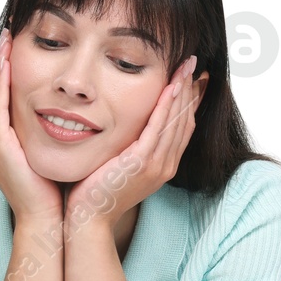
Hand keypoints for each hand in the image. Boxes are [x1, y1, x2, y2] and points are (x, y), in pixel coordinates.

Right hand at [0, 28, 62, 224]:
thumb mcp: (46, 151)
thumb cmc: (52, 189)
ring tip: (8, 40)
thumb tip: (70, 109)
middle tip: (9, 32)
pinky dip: (0, 83)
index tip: (16, 45)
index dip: (5, 69)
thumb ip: (49, 129)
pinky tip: (8, 64)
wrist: (46, 218)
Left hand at [64, 55, 200, 229]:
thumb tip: (129, 122)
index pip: (183, 126)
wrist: (88, 218)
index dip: (190, 100)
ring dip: (182, 91)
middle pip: (185, 120)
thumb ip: (130, 144)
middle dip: (190, 89)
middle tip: (193, 63)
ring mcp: (156, 165)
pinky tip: (170, 87)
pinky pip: (158, 129)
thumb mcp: (120, 163)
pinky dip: (167, 107)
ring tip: (186, 66)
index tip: (191, 77)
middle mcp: (165, 164)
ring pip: (176, 121)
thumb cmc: (97, 190)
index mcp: (163, 165)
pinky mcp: (142, 163)